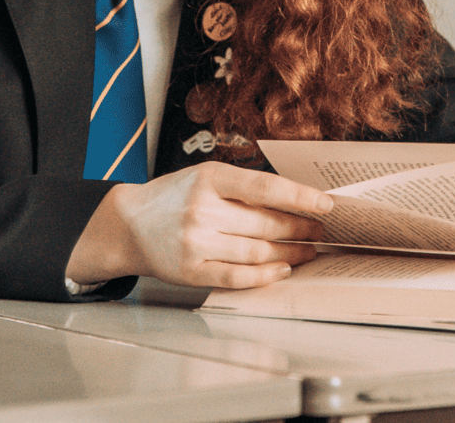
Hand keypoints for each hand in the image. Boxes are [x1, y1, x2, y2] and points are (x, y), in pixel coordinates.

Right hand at [68, 162, 332, 288]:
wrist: (128, 224)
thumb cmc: (175, 197)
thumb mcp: (205, 177)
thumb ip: (243, 187)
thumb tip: (297, 200)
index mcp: (209, 178)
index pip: (265, 188)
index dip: (300, 197)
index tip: (326, 204)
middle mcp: (202, 210)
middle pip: (266, 223)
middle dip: (301, 227)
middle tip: (321, 230)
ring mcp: (195, 243)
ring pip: (257, 252)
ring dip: (290, 253)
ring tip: (308, 250)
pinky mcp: (190, 271)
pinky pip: (237, 277)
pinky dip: (265, 276)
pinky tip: (282, 270)